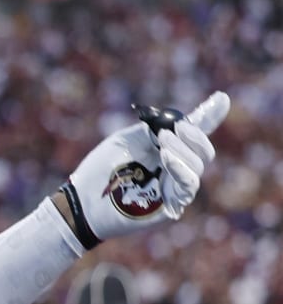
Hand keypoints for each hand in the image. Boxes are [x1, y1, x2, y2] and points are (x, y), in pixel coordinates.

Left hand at [60, 92, 227, 246]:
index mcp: (166, 150)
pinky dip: (182, 168)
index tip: (222, 98)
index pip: (195, 133)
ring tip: (162, 144)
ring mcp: (174, 187)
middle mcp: (175, 168)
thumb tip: (179, 118)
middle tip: (173, 130)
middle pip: (203, 150)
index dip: (210, 117)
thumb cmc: (101, 169)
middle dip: (193, 135)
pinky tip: (166, 158)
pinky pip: (189, 184)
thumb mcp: (129, 140)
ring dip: (183, 150)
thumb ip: (156, 129)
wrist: (83, 198)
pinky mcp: (172, 205)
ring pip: (198, 165)